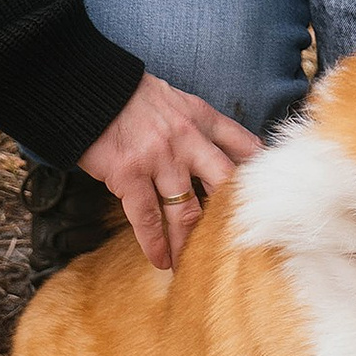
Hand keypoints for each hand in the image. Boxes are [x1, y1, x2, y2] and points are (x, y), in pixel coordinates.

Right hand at [78, 72, 261, 270]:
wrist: (89, 89)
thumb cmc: (132, 98)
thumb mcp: (176, 100)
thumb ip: (199, 125)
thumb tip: (219, 154)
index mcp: (201, 117)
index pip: (243, 147)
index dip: (258, 175)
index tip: (267, 201)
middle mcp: (187, 139)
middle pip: (223, 185)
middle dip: (230, 218)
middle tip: (234, 247)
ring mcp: (159, 158)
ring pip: (186, 212)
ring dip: (190, 244)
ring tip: (192, 265)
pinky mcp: (129, 174)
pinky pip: (148, 219)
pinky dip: (156, 245)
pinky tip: (161, 261)